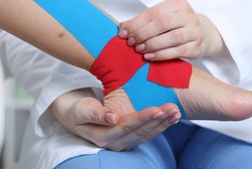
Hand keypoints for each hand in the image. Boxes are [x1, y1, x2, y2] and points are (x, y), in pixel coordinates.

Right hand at [51, 89, 180, 150]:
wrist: (75, 115)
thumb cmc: (78, 110)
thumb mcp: (82, 111)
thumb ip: (97, 115)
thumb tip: (112, 118)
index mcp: (105, 136)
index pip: (128, 126)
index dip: (143, 118)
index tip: (158, 109)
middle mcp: (117, 143)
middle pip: (142, 131)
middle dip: (159, 120)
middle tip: (173, 108)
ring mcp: (125, 141)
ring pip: (148, 133)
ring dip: (164, 123)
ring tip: (176, 112)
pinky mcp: (131, 137)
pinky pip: (149, 132)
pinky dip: (161, 124)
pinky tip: (172, 117)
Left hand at [118, 0, 227, 60]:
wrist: (204, 35)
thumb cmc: (178, 26)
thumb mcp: (164, 17)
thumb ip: (145, 21)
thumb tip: (122, 28)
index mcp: (178, 4)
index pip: (153, 12)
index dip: (136, 23)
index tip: (123, 33)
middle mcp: (188, 16)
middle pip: (162, 23)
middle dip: (143, 34)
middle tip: (131, 43)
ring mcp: (195, 31)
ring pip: (171, 38)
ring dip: (152, 45)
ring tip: (139, 50)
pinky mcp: (196, 47)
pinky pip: (177, 52)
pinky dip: (161, 55)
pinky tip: (150, 57)